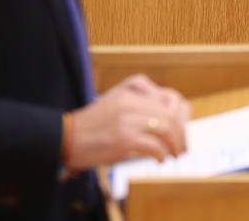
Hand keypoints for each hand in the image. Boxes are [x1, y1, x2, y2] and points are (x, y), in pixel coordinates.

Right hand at [64, 74, 189, 169]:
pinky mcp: (125, 139)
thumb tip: (168, 121)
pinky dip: (162, 154)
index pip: (170, 97)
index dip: (182, 114)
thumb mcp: (115, 101)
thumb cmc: (91, 124)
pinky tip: (160, 159)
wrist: (66, 136)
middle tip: (182, 147)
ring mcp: (129, 119)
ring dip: (175, 144)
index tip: (182, 128)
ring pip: (167, 128)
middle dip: (182, 132)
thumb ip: (140, 103)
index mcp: (132, 89)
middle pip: (172, 114)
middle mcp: (133, 101)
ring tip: (174, 154)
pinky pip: (154, 145)